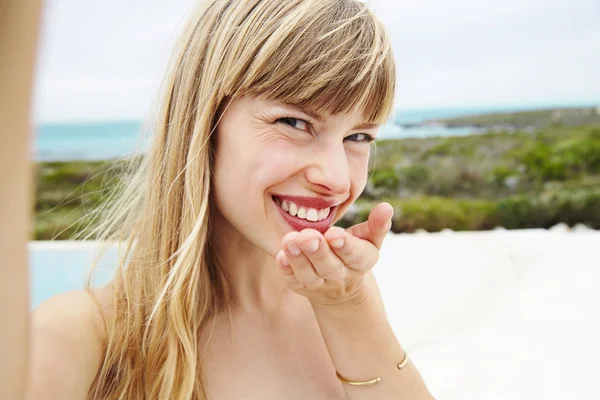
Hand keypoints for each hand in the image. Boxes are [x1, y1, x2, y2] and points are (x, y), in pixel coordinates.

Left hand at [275, 202, 393, 307]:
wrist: (340, 286)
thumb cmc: (353, 250)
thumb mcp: (368, 239)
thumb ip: (376, 224)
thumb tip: (387, 207)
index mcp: (361, 261)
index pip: (355, 256)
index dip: (345, 246)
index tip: (333, 234)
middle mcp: (341, 275)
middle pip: (329, 266)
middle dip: (318, 252)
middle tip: (306, 236)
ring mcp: (319, 283)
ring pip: (309, 275)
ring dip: (298, 259)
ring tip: (289, 241)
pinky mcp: (301, 286)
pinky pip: (293, 280)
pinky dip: (286, 269)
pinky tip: (280, 256)